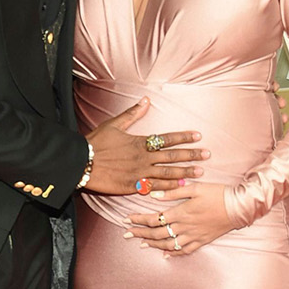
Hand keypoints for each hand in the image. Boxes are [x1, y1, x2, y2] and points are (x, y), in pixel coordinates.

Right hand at [88, 98, 208, 194]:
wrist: (81, 163)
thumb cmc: (95, 143)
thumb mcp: (113, 124)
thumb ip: (132, 114)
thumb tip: (146, 101)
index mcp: (139, 142)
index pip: (167, 138)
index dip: (184, 137)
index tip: (198, 136)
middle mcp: (143, 158)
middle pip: (172, 156)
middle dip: (191, 155)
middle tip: (207, 156)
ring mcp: (139, 173)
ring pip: (167, 173)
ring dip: (185, 173)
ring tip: (199, 173)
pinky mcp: (133, 186)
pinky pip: (155, 187)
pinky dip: (169, 188)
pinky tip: (180, 187)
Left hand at [126, 183, 233, 254]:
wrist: (239, 207)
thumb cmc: (217, 194)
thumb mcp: (195, 188)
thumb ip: (173, 193)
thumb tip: (153, 195)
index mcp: (181, 213)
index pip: (153, 219)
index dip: (138, 220)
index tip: (127, 219)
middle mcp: (184, 227)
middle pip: (156, 234)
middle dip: (139, 234)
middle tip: (127, 234)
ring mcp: (193, 236)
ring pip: (168, 245)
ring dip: (153, 245)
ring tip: (142, 243)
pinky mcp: (202, 241)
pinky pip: (184, 251)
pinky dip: (173, 254)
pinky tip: (165, 254)